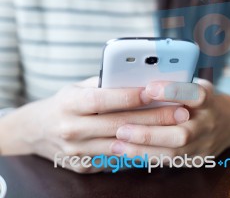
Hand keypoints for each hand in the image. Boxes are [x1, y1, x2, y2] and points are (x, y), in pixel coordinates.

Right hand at [0, 77, 188, 172]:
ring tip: (175, 127)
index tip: (154, 90)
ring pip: (120, 145)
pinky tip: (157, 142)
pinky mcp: (83, 166)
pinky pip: (114, 158)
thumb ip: (103, 83)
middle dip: (153, 118)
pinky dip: (137, 150)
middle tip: (180, 111)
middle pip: (118, 124)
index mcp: (70, 103)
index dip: (129, 95)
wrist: (36, 131)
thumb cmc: (63, 103)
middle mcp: (72, 128)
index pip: (102, 99)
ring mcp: (76, 151)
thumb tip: (135, 76)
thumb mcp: (77, 87)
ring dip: (151, 136)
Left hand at [114, 78, 229, 161]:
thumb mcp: (195, 83)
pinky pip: (169, 161)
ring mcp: (203, 145)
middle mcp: (207, 124)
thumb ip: (175, 82)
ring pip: (173, 153)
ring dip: (142, 149)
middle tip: (121, 128)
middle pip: (181, 133)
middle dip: (149, 133)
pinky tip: (125, 152)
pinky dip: (146, 157)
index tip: (148, 88)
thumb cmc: (201, 97)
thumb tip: (140, 76)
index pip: (194, 94)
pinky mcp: (195, 159)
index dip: (172, 91)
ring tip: (116, 144)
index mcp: (207, 99)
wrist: (229, 123)